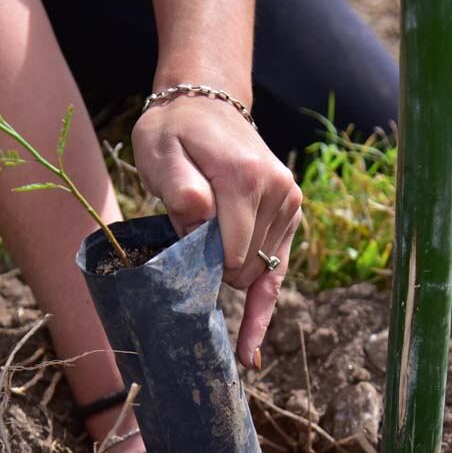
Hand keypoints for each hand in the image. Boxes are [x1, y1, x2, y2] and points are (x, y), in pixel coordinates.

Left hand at [132, 96, 302, 368]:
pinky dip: (264, 310)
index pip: (229, 252)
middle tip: (188, 257)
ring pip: (261, 272)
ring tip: (213, 293)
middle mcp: (277, 190)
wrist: (205, 102)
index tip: (181, 269)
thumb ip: (180, 187)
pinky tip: (249, 350)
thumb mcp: (161, 151)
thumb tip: (201, 221)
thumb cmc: (174, 131)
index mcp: (245, 178)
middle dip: (216, 274)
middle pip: (246, 266)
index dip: (203, 269)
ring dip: (236, 283)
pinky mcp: (290, 212)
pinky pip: (278, 272)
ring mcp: (288, 202)